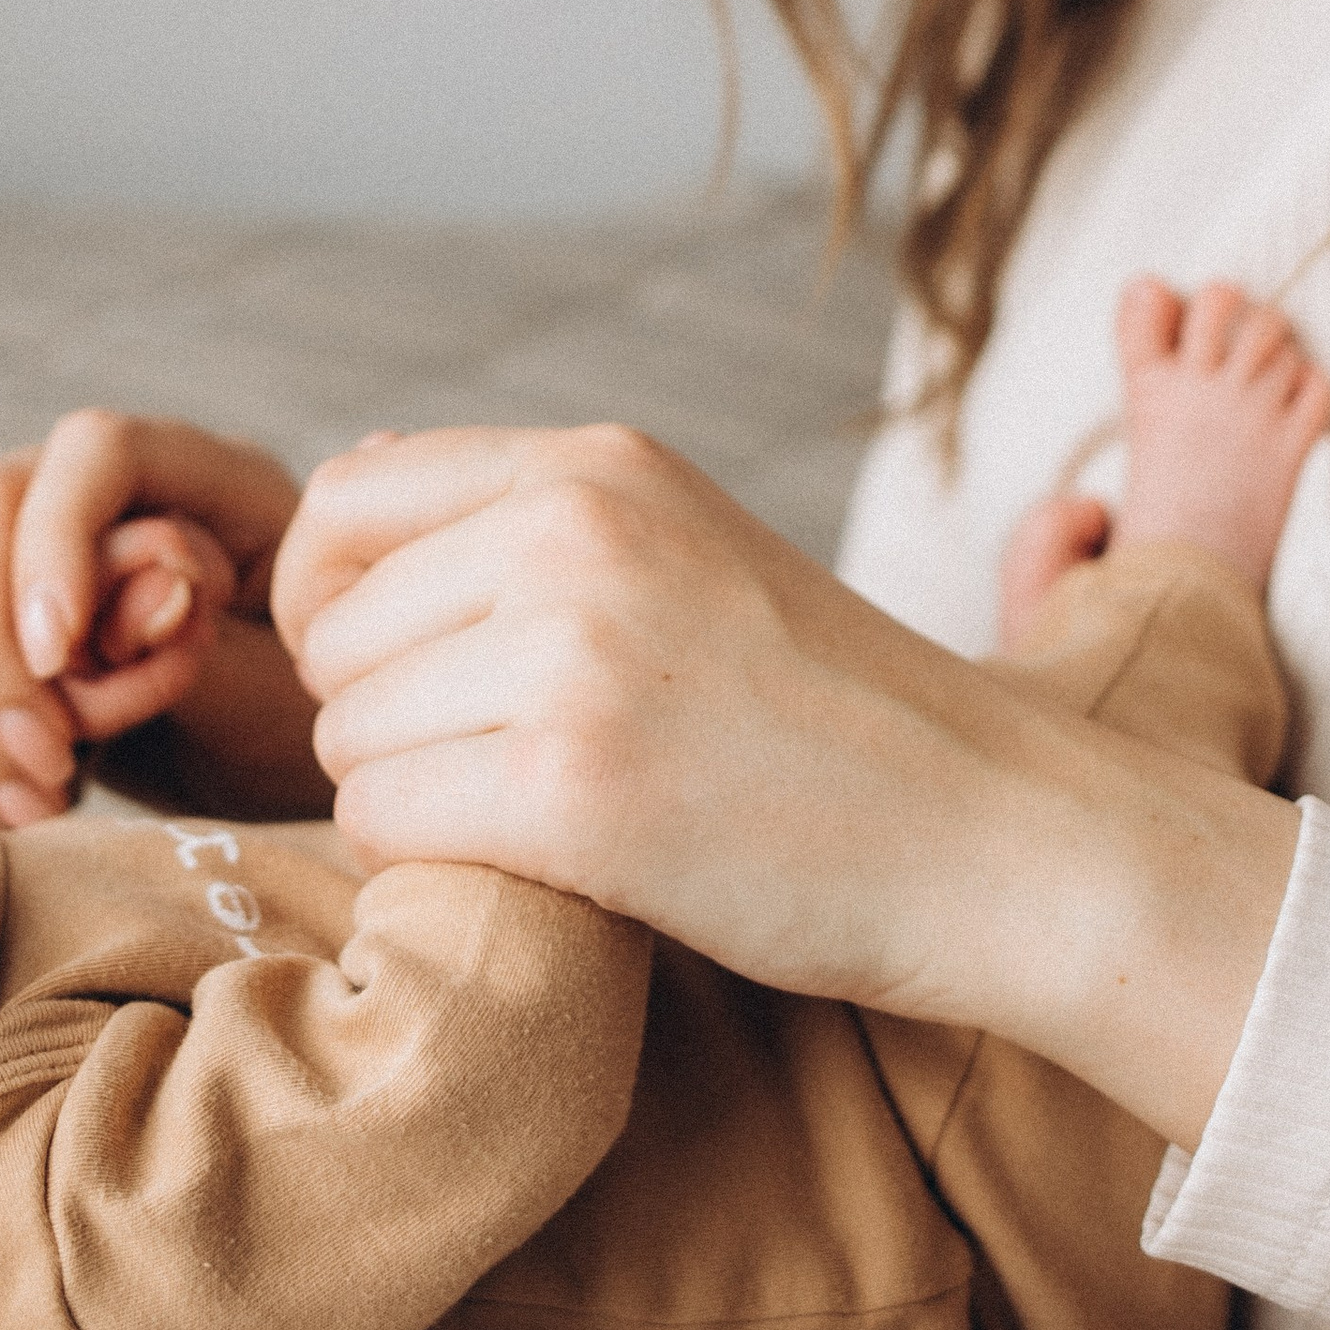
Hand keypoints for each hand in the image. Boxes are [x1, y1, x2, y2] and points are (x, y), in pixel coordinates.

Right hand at [0, 413, 303, 826]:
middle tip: (46, 759)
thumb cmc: (292, 723)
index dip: (54, 541)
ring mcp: (22, 559)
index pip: (94, 451)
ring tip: (39, 805)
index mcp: (201, 477)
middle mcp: (96, 497)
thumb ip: (210, 634)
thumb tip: (146, 587)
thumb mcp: (279, 690)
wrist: (267, 776)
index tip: (58, 659)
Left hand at [272, 421, 1295, 1147]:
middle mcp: (571, 533)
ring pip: (347, 735)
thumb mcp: (689, 546)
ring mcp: (571, 658)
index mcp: (598, 464)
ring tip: (530, 815)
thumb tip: (355, 483)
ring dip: (403, 794)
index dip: (329, 600)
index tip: (384, 672)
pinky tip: (528, 865)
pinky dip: (425, 860)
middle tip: (488, 768)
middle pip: (333, 633)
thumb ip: (533, 517)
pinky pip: (383, 822)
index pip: (347, 501)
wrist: (1001, 838)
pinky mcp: (571, 793)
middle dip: (374, 714)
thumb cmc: (837, 715)